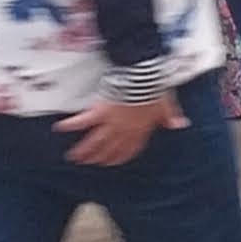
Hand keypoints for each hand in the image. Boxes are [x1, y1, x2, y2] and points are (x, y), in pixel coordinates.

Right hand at [56, 93, 185, 165]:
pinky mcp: (99, 111)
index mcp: (141, 128)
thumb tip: (180, 125)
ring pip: (96, 141)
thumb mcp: (166, 103)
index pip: (131, 147)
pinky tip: (59, 128)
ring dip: (85, 150)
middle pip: (111, 148)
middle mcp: (125, 129)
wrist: (142, 78)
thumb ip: (171, 115)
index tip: (114, 162)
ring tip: (74, 157)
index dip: (122, 155)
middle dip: (101, 157)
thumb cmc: (154, 89)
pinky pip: (83, 121)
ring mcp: (111, 122)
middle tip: (91, 163)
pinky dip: (71, 124)